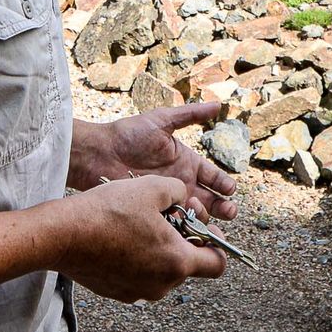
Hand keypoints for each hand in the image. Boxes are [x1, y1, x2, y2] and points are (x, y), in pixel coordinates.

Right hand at [48, 175, 226, 302]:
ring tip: (140, 221)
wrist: (63, 234)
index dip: (215, 243)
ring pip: (161, 268)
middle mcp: (161, 284)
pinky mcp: (118, 291)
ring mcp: (138, 291)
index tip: (202, 225)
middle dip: (182, 237)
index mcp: (177, 262)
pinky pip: (139, 274)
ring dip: (158, 246)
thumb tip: (182, 197)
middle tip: (166, 213)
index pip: (216, 264)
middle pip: (187, 263)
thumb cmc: (108, 211)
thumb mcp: (153, 187)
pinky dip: (138, 256)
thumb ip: (179, 191)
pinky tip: (121, 234)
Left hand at [69, 103, 237, 220]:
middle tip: (229, 211)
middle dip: (222, 206)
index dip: (224, 184)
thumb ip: (190, 115)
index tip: (231, 189)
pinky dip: (186, 224)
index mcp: (186, 162)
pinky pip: (175, 221)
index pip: (213, 176)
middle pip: (210, 198)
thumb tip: (218, 105)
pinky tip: (190, 226)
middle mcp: (180, 182)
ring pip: (196, 213)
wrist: (100, 154)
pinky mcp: (154, 211)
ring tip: (206, 214)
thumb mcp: (162, 120)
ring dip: (206, 215)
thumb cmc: (129, 134)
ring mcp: (168, 198)